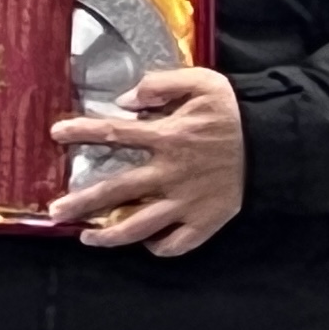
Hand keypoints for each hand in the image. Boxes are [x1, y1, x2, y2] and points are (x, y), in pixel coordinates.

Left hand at [54, 66, 245, 255]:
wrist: (274, 144)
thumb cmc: (232, 113)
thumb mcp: (200, 83)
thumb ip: (160, 85)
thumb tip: (125, 99)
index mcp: (167, 137)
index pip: (113, 134)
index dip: (81, 132)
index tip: (55, 134)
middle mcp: (172, 174)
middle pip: (117, 191)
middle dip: (82, 203)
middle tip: (55, 211)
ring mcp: (188, 202)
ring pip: (142, 225)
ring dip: (111, 235)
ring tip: (86, 238)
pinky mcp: (207, 221)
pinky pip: (178, 243)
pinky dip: (159, 246)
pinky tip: (144, 242)